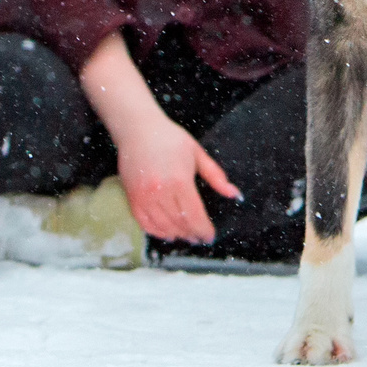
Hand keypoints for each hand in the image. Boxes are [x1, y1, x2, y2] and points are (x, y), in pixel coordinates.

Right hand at [78, 32, 242, 243]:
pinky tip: (167, 233)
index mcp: (179, 181)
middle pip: (179, 224)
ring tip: (187, 236)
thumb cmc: (169, 138)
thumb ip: (216, 176)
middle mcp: (160, 192)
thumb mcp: (197, 153)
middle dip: (192, 234)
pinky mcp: (132, 198)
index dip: (204, 230)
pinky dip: (157, 232)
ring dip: (177, 235)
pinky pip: (145, 223)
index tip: (210, 236)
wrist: (137, 129)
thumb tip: (234, 194)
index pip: (194, 216)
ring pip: (162, 227)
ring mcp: (144, 196)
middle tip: (200, 237)